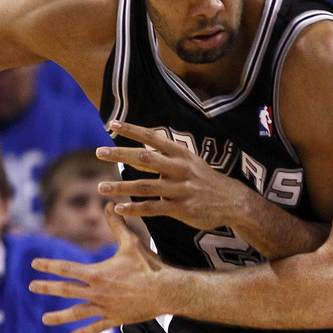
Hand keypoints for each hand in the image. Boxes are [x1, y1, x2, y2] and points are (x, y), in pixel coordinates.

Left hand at [29, 203, 168, 332]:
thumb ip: (117, 225)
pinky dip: (83, 332)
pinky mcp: (115, 318)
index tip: (35, 264)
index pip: (67, 268)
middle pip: (66, 290)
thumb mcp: (131, 242)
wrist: (166, 291)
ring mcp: (105, 307)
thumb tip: (109, 204)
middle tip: (31, 287)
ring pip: (77, 313)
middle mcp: (97, 292)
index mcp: (98, 273)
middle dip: (48, 288)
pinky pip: (95, 327)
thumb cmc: (149, 266)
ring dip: (60, 316)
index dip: (49, 266)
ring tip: (45, 319)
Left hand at [95, 120, 254, 230]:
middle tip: (99, 152)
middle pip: (144, 159)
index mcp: (180, 153)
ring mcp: (180, 188)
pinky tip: (119, 209)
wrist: (233, 202)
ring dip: (121, 187)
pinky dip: (134, 209)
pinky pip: (153, 208)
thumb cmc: (206, 180)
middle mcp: (179, 168)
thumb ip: (167, 156)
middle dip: (120, 155)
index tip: (112, 124)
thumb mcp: (190, 161)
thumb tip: (141, 150)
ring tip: (101, 187)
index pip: (152, 138)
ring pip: (145, 186)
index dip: (132, 130)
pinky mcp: (181, 208)